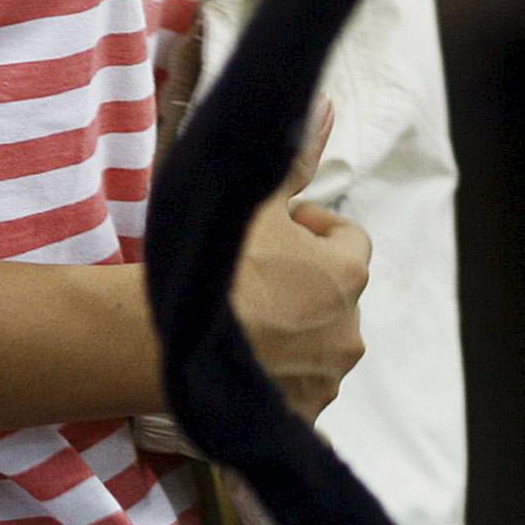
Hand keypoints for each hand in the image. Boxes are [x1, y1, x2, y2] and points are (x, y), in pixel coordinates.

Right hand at [230, 109, 367, 421]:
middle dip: (303, 287)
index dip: (313, 230)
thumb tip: (326, 106)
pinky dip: (287, 400)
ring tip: (242, 326)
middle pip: (334, 298)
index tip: (279, 229)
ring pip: (319, 350)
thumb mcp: (255, 202)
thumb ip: (296, 157)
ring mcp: (326, 380)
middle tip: (252, 277)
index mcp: (346, 274)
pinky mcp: (300, 419)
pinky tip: (257, 390)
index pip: (349, 241)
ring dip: (293, 337)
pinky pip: (304, 411)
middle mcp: (349, 330)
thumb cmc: (219, 266)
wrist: (175, 341)